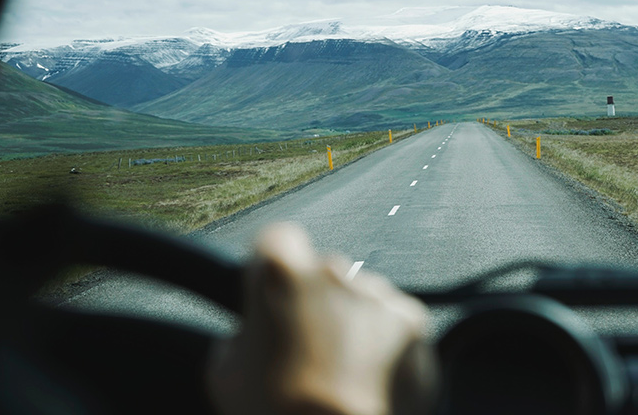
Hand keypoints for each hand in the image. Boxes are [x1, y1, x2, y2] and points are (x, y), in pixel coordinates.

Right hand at [206, 224, 435, 414]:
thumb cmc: (275, 412)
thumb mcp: (224, 375)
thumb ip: (237, 336)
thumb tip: (249, 335)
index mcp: (280, 273)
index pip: (275, 240)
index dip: (273, 265)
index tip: (274, 289)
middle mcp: (333, 270)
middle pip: (324, 270)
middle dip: (317, 298)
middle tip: (309, 345)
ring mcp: (377, 293)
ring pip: (363, 296)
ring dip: (354, 321)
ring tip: (342, 371)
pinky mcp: (413, 320)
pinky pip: (396, 321)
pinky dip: (388, 342)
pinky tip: (370, 375)